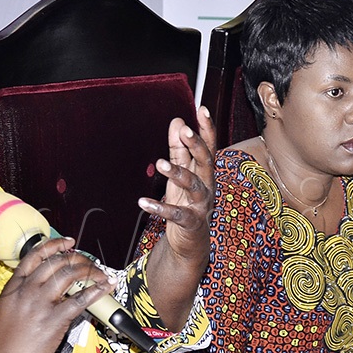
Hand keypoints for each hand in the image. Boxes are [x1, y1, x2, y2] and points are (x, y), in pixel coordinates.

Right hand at [0, 236, 114, 352]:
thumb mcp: (4, 312)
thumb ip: (22, 298)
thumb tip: (45, 293)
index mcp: (13, 287)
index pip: (36, 255)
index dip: (55, 245)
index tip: (68, 243)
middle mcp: (27, 291)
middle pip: (58, 262)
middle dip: (78, 259)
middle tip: (89, 263)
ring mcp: (40, 304)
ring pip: (70, 275)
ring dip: (90, 271)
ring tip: (100, 275)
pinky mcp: (53, 321)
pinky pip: (80, 300)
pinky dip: (96, 291)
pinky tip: (104, 288)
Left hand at [139, 106, 215, 261]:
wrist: (191, 242)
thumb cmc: (186, 203)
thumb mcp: (181, 173)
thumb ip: (179, 149)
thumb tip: (178, 121)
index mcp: (204, 172)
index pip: (209, 146)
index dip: (207, 129)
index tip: (202, 109)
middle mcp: (207, 186)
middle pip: (206, 162)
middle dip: (197, 146)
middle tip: (185, 131)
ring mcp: (201, 205)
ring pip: (194, 186)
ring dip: (178, 173)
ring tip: (161, 164)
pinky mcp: (191, 223)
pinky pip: (176, 214)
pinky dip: (159, 208)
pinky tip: (143, 202)